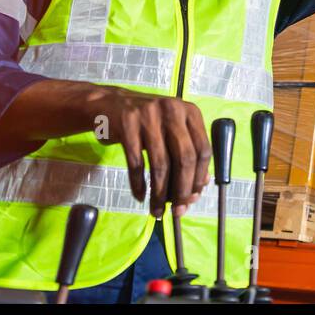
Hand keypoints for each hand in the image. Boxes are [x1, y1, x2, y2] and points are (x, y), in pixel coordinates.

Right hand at [89, 88, 212, 218]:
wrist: (111, 104)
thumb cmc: (148, 122)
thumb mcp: (172, 131)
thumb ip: (188, 153)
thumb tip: (199, 188)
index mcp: (190, 112)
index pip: (203, 150)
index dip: (199, 178)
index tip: (193, 199)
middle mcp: (173, 111)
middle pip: (185, 158)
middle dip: (182, 190)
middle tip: (177, 210)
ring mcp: (149, 116)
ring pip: (160, 164)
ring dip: (160, 193)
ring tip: (157, 210)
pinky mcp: (127, 124)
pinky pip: (136, 163)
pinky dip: (139, 184)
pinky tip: (140, 196)